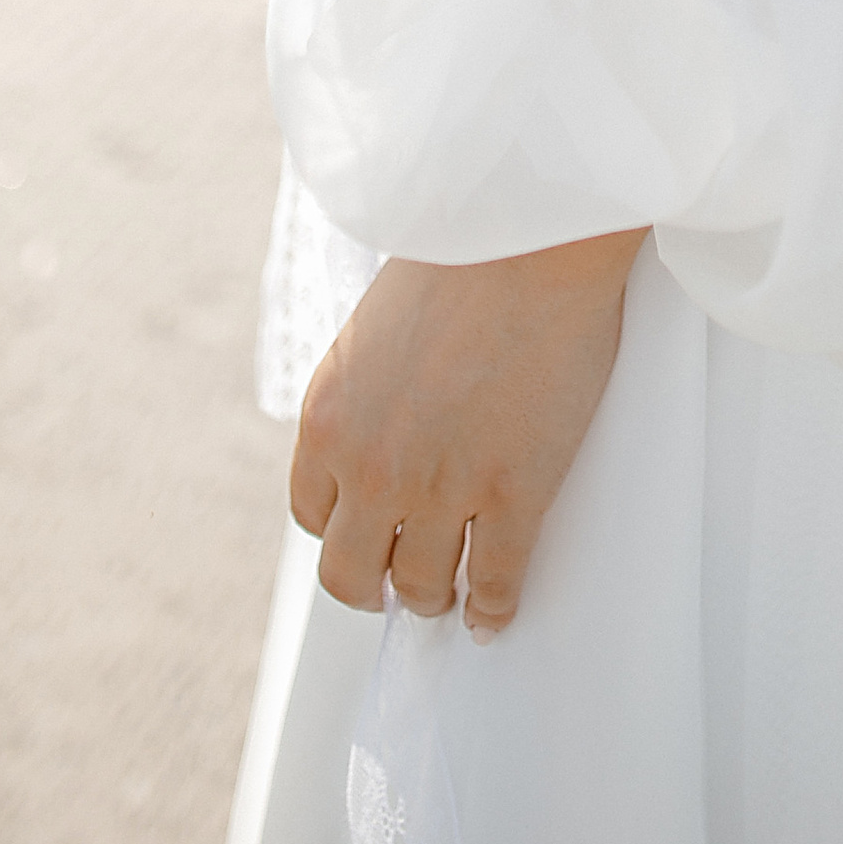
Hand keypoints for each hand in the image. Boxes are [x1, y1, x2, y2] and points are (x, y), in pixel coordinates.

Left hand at [289, 232, 644, 631]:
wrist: (530, 231)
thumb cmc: (463, 251)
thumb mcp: (378, 324)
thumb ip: (370, 385)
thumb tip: (390, 419)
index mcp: (329, 416)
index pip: (312, 512)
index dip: (341, 529)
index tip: (364, 534)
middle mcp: (372, 466)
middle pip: (351, 573)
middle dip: (375, 583)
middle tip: (399, 582)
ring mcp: (443, 487)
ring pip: (424, 586)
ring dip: (436, 596)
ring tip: (452, 594)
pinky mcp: (513, 493)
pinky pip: (496, 582)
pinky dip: (494, 608)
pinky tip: (494, 612)